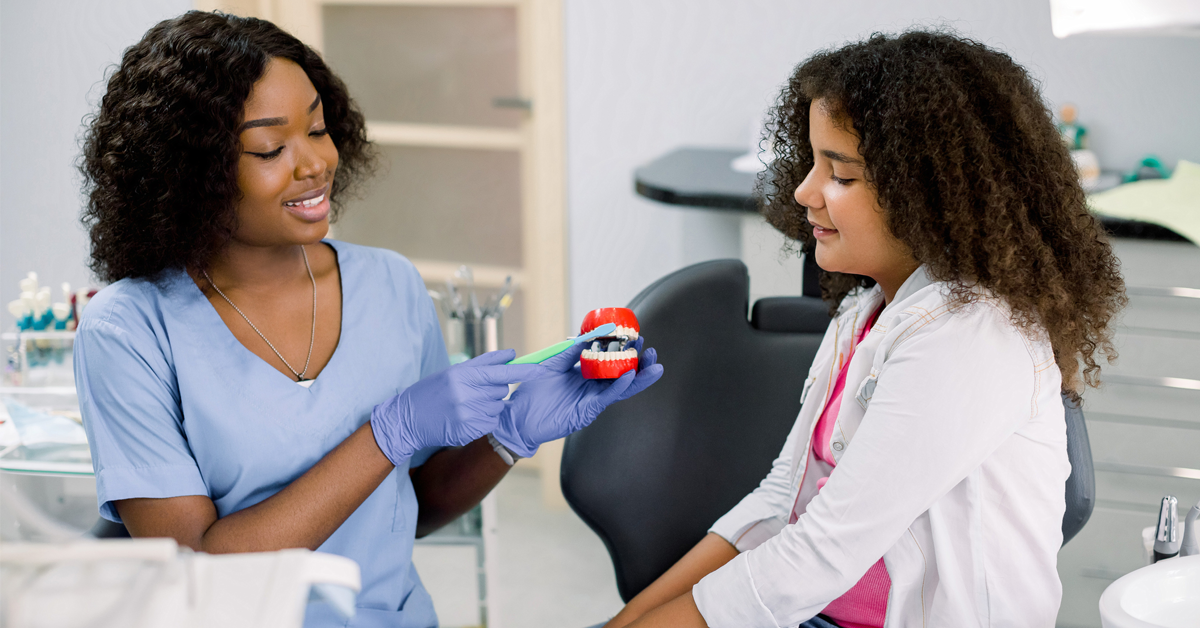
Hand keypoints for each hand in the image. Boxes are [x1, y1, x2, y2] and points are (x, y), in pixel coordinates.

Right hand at [371, 350, 547, 464]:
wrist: (408, 419)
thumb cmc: (432, 392)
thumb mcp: (453, 372)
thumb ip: (485, 362)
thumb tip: (512, 354)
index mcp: (464, 375)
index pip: (503, 372)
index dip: (525, 372)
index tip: (542, 370)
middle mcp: (467, 394)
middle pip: (502, 390)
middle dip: (493, 390)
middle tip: (472, 392)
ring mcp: (468, 414)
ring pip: (498, 407)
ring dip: (488, 406)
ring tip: (465, 406)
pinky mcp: (469, 431)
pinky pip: (491, 423)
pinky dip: (483, 420)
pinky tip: (465, 418)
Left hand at [493, 337, 662, 457]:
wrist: (518, 417)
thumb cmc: (532, 394)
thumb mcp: (551, 366)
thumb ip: (569, 353)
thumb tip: (585, 339)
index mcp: (585, 376)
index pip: (611, 362)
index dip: (624, 351)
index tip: (635, 338)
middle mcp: (592, 388)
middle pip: (622, 375)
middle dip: (640, 364)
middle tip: (651, 351)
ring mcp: (592, 400)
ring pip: (622, 388)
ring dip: (639, 377)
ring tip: (654, 366)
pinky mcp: (588, 411)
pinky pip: (607, 397)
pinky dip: (620, 386)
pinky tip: (630, 376)